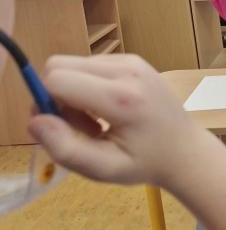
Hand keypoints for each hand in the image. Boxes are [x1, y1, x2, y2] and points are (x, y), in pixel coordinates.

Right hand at [26, 54, 211, 190]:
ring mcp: (132, 60)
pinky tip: (107, 111)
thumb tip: (35, 120)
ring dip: (73, 94)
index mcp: (121, 98)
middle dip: (56, 97)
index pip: (57, 79)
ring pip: (72, 64)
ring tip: (97, 123)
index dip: (46, 104)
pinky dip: (87, 87)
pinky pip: (89, 65)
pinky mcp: (133, 59)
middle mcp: (127, 70)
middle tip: (80, 128)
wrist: (186, 150)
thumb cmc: (146, 164)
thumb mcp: (104, 170)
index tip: (62, 130)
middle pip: (59, 65)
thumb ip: (66, 149)